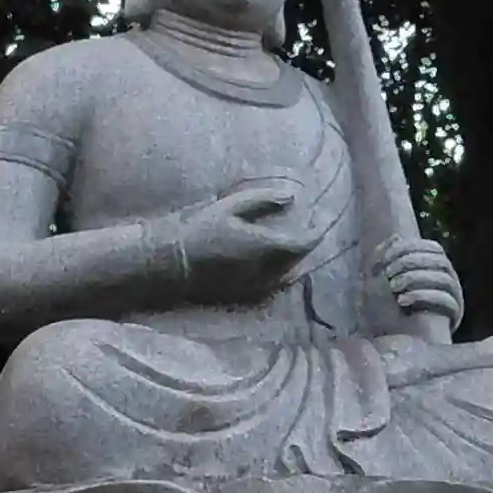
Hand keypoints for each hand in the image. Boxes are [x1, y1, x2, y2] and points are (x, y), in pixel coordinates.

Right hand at [171, 181, 324, 297]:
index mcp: (263, 246)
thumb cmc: (201, 229)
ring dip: (294, 260)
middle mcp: (265, 270)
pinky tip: (277, 264)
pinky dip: (281, 274)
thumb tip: (291, 196)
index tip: (320, 220)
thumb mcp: (230, 207)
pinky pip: (273, 286)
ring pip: (287, 275)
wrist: (172, 262)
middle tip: (307, 228)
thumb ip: (263, 201)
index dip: (316, 232)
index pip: (303, 243)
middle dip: (304, 244)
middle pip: (297, 260)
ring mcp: (256, 286)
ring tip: (293, 245)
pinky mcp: (245, 296)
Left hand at [374, 235, 463, 327]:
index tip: (385, 257)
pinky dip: (423, 296)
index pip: (432, 247)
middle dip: (410, 263)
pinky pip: (446, 300)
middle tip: (388, 273)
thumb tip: (395, 237)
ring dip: (416, 278)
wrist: (392, 345)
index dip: (409, 247)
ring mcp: (453, 297)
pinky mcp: (452, 315)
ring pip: (444, 278)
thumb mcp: (379, 281)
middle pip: (440, 260)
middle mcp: (448, 280)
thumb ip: (386, 258)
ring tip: (393, 287)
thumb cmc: (385, 312)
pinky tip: (402, 301)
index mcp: (435, 268)